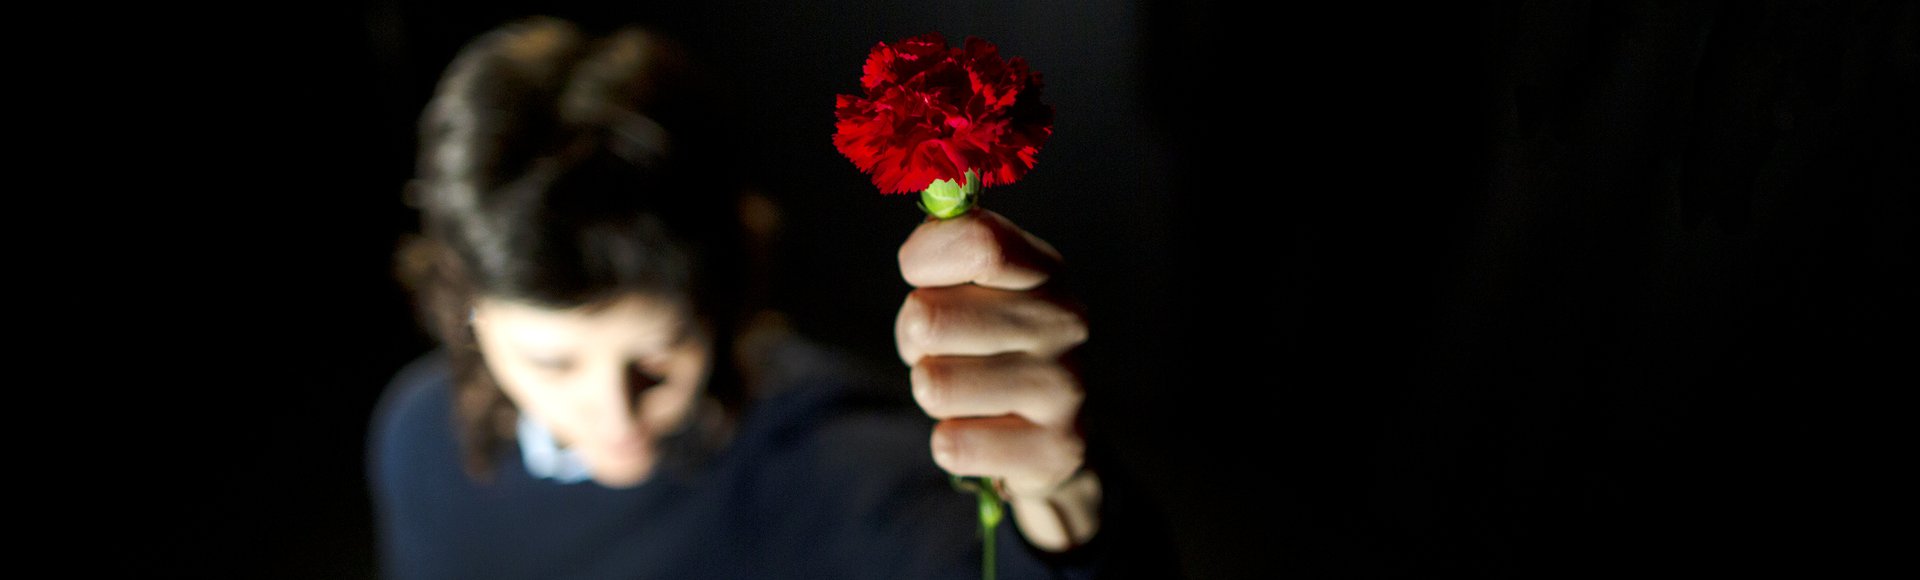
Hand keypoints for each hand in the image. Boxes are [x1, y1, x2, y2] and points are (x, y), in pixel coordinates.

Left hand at [895, 209, 1100, 550]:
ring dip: (931, 391)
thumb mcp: (974, 285)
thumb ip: (949, 240)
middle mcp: (1066, 321)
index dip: (925, 258)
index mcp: (1043, 269)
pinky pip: (953, 444)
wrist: (1049, 435)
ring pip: (934, 385)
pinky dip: (952, 442)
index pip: (977, 243)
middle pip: (930, 318)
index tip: (919, 274)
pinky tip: (984, 432)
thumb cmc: (988, 344)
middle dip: (913, 339)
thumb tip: (932, 186)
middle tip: (941, 349)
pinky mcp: (1056, 450)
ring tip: (964, 390)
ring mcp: (1067, 388)